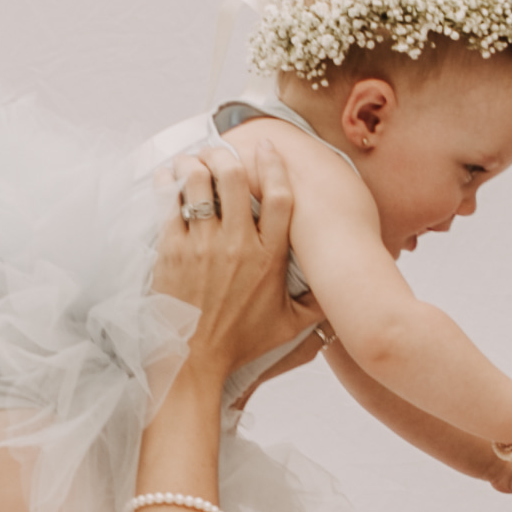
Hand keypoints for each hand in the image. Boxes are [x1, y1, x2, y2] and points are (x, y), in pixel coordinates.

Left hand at [152, 139, 307, 380]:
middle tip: (218, 152)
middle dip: (226, 155)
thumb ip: (317, 304)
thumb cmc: (239, 345)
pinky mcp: (171, 251)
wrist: (193, 363)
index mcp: (269, 258)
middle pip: (235, 177)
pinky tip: (167, 177)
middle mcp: (238, 246)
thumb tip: (344, 293)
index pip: (281, 197)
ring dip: (194, 163)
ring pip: (199, 182)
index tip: (267, 148)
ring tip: (191, 160)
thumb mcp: (289, 325)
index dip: (275, 165)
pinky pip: (168, 203)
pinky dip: (167, 184)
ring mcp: (202, 246)